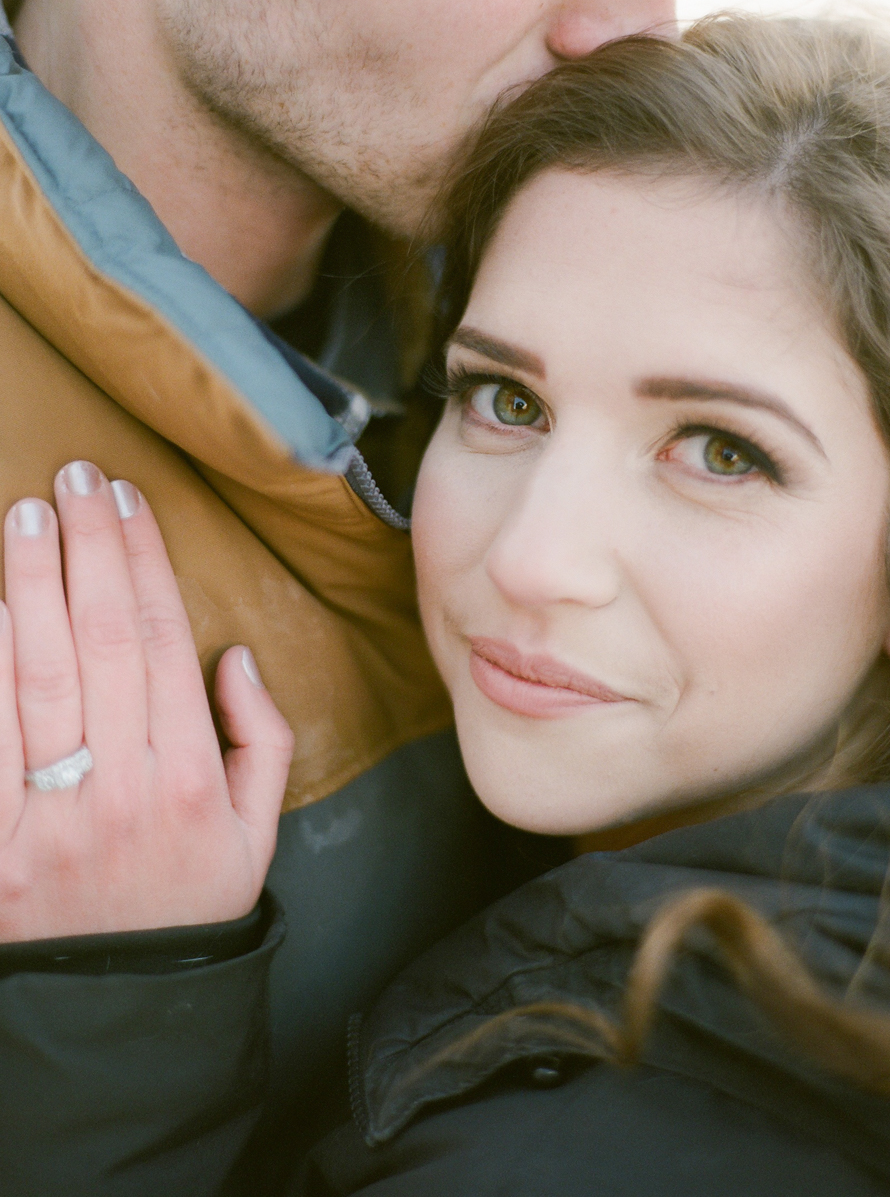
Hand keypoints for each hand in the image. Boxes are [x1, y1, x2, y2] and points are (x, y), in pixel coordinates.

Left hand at [0, 460, 294, 940]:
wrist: (116, 1011)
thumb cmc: (187, 907)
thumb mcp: (258, 835)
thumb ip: (263, 741)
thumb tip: (235, 656)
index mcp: (191, 778)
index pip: (163, 639)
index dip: (144, 562)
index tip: (130, 502)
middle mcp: (121, 786)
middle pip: (101, 638)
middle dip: (87, 547)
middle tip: (75, 478)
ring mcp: (47, 815)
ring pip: (37, 673)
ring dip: (29, 582)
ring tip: (26, 513)